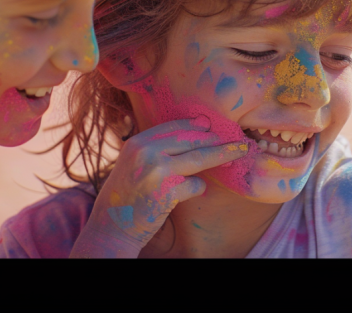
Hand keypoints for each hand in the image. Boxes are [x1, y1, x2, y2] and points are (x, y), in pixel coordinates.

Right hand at [70, 116, 248, 257]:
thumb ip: (157, 148)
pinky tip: (184, 194)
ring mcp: (157, 171)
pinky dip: (196, 188)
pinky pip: (195, 184)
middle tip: (236, 141)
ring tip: (239, 152)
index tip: (212, 126)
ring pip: (200, 158)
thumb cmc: (127, 194)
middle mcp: (146, 152)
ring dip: (223, 155)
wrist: (112, 226)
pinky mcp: (168, 192)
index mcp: (137, 142)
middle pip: (191, 140)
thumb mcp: (133, 163)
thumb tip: (199, 128)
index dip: (197, 126)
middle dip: (217, 140)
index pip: (174, 126)